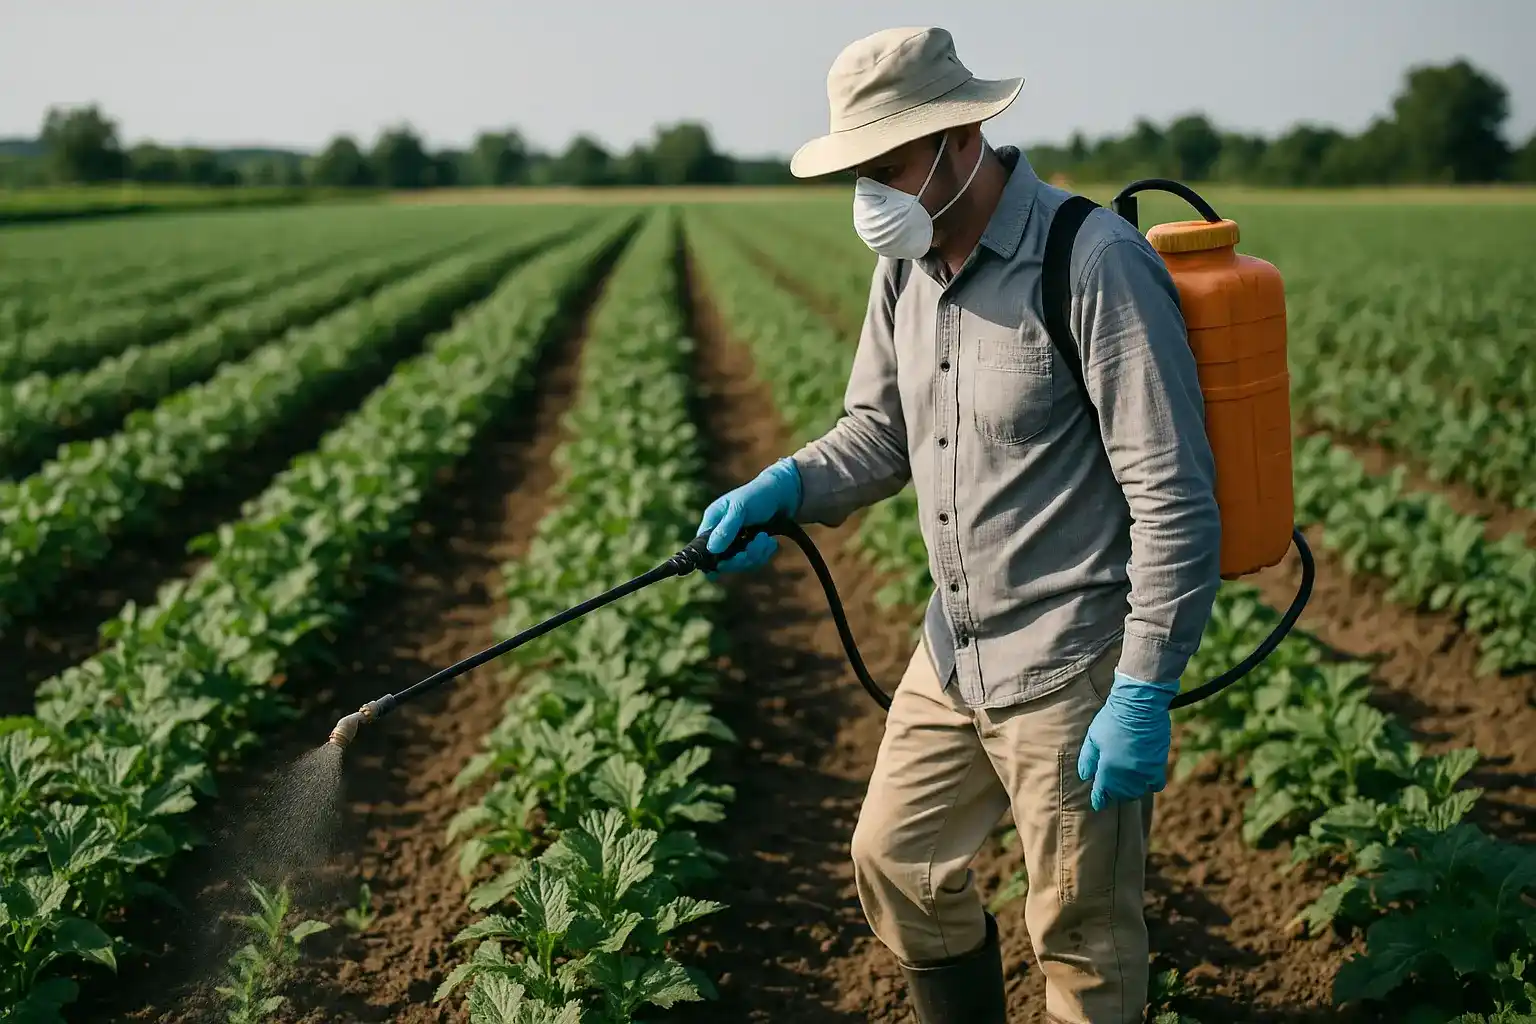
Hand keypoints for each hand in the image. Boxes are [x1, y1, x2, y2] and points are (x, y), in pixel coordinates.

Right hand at [696, 458, 801, 572]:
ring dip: (756, 554)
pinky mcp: (749, 547)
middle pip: (722, 562)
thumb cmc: (756, 496)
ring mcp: (735, 543)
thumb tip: (711, 549)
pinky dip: (764, 553)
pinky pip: (754, 561)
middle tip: (754, 544)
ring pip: (741, 564)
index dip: (711, 561)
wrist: (780, 493)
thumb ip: (726, 528)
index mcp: (712, 522)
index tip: (726, 562)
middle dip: (741, 558)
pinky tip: (771, 542)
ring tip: (766, 538)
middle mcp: (720, 535)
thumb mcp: (740, 508)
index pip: (702, 549)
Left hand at [1077, 671, 1178, 810]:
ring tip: (1127, 783)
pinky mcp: (1159, 764)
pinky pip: (1156, 784)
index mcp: (1108, 767)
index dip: (1100, 799)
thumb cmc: (1112, 718)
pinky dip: (1149, 784)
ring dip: (1132, 790)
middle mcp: (1127, 773)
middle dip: (1115, 794)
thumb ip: (1088, 759)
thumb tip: (1085, 777)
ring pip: (1138, 791)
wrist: (1139, 704)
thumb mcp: (1093, 737)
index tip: (1099, 804)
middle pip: (1121, 794)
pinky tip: (1144, 778)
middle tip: (1112, 790)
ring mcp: (1144, 770)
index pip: (1102, 792)